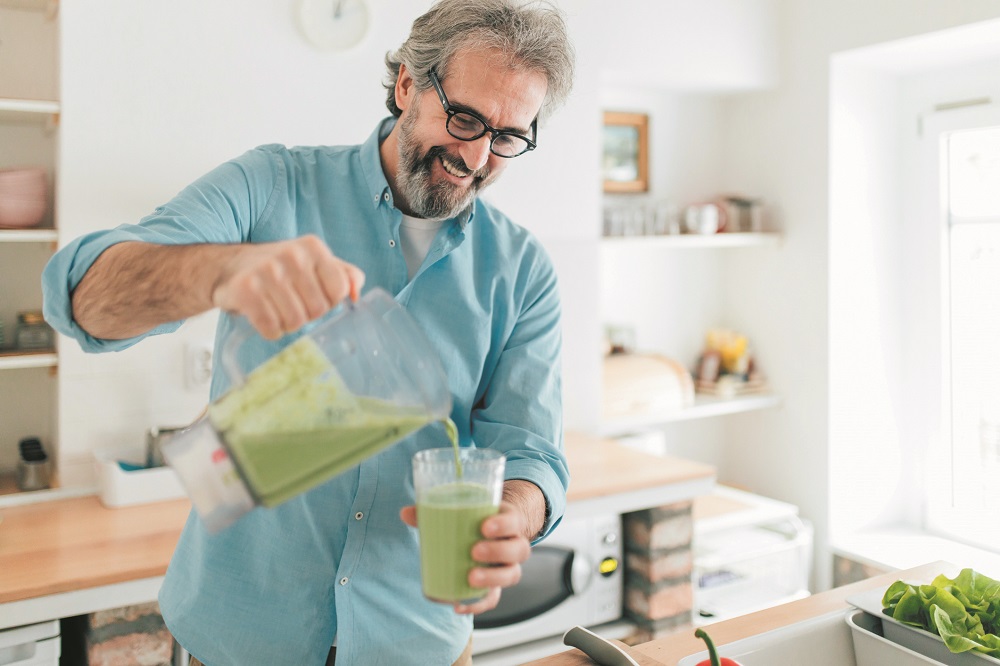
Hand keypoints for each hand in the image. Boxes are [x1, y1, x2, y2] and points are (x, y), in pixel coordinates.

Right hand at [211, 235, 364, 338]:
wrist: (231, 266)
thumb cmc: (280, 268)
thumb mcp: (314, 262)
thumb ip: (343, 274)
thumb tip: (355, 294)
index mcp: (313, 247)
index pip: (339, 290)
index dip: (328, 301)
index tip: (313, 297)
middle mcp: (291, 255)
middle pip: (318, 309)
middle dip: (307, 315)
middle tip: (291, 304)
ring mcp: (267, 271)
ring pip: (295, 322)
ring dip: (287, 324)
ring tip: (277, 309)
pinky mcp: (246, 290)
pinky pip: (271, 328)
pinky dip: (270, 331)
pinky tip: (264, 317)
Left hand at [399, 500, 533, 614]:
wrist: (490, 535)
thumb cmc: (474, 520)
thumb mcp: (462, 511)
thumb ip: (434, 511)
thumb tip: (405, 513)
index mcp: (509, 521)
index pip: (515, 521)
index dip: (504, 524)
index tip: (484, 527)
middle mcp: (514, 544)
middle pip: (519, 549)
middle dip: (498, 551)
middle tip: (474, 551)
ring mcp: (508, 566)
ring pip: (512, 575)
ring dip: (493, 578)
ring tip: (471, 577)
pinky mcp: (497, 586)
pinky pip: (493, 598)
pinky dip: (477, 604)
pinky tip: (458, 605)